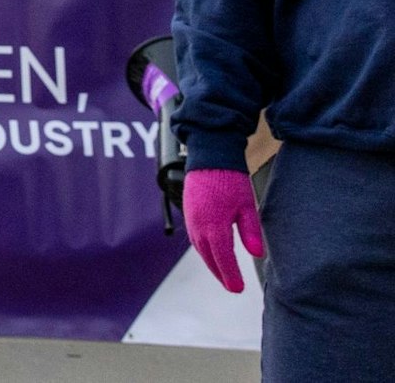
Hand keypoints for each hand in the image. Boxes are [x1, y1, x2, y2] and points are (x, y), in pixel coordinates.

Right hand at [183, 167, 264, 292]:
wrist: (209, 157)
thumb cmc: (230, 179)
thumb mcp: (247, 205)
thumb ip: (251, 231)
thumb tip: (257, 254)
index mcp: (214, 225)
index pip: (223, 258)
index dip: (231, 275)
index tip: (238, 289)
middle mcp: (198, 225)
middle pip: (209, 257)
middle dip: (220, 273)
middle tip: (232, 286)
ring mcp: (191, 219)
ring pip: (200, 248)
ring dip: (211, 262)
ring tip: (222, 272)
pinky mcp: (188, 213)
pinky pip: (194, 238)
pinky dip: (204, 249)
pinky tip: (211, 251)